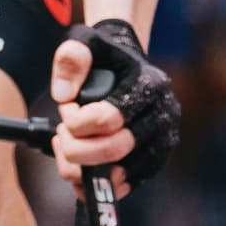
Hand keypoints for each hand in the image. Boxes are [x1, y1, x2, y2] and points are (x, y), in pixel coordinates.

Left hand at [50, 19, 180, 198]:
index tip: (65, 107)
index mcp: (149, 85)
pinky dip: (97, 183)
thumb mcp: (82, 41)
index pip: (108, 118)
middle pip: (115, 149)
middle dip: (76, 147)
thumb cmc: (103, 51)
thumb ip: (70, 59)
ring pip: (121, 175)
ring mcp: (162, 140)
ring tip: (66, 146)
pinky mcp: (155, 159)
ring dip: (82, 168)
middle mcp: (163, 115)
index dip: (76, 119)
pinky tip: (77, 170)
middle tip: (62, 132)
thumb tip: (63, 96)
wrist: (127, 59)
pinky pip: (127, 184)